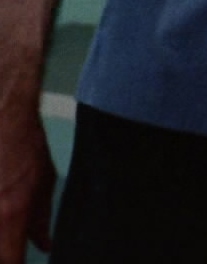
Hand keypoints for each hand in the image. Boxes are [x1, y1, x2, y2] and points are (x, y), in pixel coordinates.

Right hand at [0, 110, 55, 263]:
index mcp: (11, 215)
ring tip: (6, 226)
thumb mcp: (44, 182)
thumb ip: (41, 220)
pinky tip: (0, 213)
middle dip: (5, 255)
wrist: (3, 115)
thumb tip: (45, 246)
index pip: (11, 263)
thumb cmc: (25, 146)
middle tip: (12, 247)